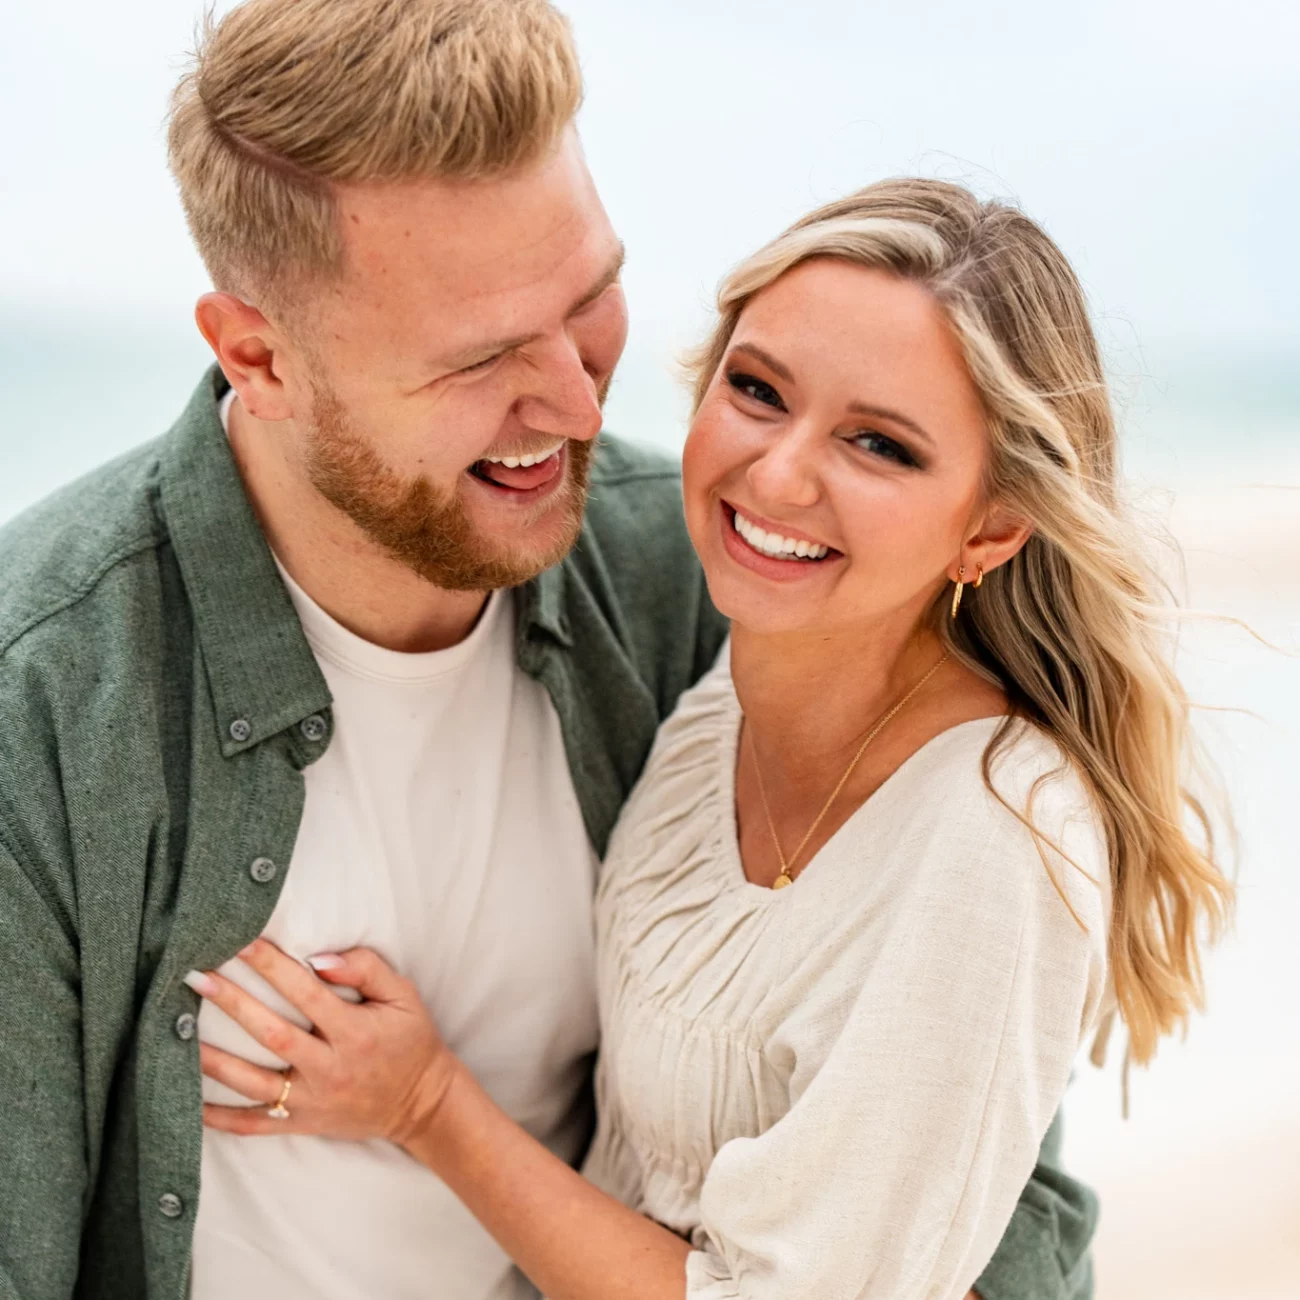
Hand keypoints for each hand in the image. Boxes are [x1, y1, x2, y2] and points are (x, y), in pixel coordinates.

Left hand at [188, 938, 459, 1146]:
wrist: (422, 1103)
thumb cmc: (411, 1041)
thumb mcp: (404, 997)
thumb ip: (367, 969)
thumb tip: (320, 958)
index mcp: (355, 1032)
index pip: (306, 993)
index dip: (272, 966)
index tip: (241, 942)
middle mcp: (330, 1067)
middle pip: (272, 1034)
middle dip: (232, 1003)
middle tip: (197, 977)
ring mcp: (312, 1100)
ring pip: (253, 1082)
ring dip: (213, 1059)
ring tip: (175, 1031)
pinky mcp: (301, 1123)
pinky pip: (254, 1125)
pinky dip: (218, 1118)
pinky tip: (188, 1101)